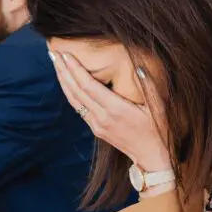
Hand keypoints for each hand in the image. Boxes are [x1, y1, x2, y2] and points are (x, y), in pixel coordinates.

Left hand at [49, 51, 171, 172]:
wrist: (151, 157)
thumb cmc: (158, 129)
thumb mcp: (158, 107)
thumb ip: (149, 85)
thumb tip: (139, 65)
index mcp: (116, 109)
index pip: (89, 86)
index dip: (75, 70)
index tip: (66, 55)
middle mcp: (102, 117)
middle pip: (76, 91)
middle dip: (63, 71)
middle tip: (53, 53)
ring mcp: (96, 124)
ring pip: (73, 100)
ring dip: (63, 80)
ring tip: (55, 64)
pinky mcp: (95, 129)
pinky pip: (77, 107)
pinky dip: (69, 92)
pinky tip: (66, 82)